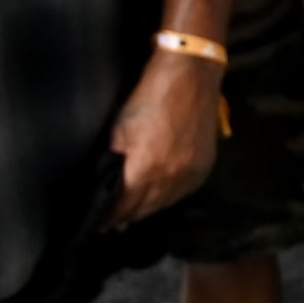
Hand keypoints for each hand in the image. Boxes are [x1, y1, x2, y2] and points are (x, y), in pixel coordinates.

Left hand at [105, 50, 224, 225]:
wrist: (191, 77)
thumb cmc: (150, 98)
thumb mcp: (120, 129)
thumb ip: (116, 160)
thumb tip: (110, 182)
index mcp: (146, 169)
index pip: (124, 206)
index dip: (110, 217)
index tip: (98, 224)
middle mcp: (172, 178)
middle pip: (146, 209)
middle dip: (128, 217)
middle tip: (113, 225)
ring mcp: (192, 173)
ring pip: (166, 203)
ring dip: (149, 209)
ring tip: (134, 215)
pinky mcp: (205, 165)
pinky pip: (185, 192)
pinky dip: (170, 198)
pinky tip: (161, 198)